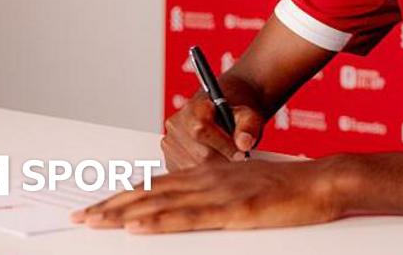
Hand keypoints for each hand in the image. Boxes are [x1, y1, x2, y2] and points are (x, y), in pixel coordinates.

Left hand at [70, 158, 344, 232]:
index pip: (155, 185)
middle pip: (149, 193)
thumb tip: (186, 201)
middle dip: (111, 206)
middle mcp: (207, 179)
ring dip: (123, 213)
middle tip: (79, 217)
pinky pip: (189, 218)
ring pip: (161, 204)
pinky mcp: (234, 211)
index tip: (96, 206)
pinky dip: (159, 221)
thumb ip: (214, 192)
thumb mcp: (244, 186)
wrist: (322, 181)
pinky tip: (137, 227)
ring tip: (94, 222)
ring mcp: (219, 194)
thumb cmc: (289, 188)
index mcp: (208, 175)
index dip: (123, 196)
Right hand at [161, 88, 264, 169]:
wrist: (221, 119)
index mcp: (193, 108)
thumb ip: (248, 126)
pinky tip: (216, 167)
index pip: (201, 129)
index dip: (223, 145)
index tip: (242, 154)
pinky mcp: (169, 160)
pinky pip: (188, 174)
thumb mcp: (247, 115)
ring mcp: (170, 143)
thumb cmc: (233, 117)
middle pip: (199, 152)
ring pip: (193, 166)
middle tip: (238, 161)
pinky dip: (204, 175)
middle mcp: (176, 124)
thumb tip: (244, 143)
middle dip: (222, 160)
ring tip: (228, 162)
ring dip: (214, 170)